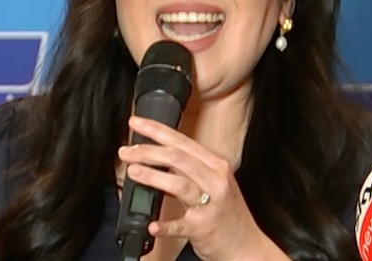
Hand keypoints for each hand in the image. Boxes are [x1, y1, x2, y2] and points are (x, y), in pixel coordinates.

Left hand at [118, 116, 289, 260]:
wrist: (246, 247)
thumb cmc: (228, 215)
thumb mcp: (215, 184)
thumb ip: (191, 169)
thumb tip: (158, 155)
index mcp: (216, 166)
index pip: (182, 141)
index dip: (156, 130)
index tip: (136, 123)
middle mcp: (215, 181)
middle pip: (178, 158)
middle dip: (147, 151)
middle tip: (125, 151)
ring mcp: (211, 205)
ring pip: (179, 183)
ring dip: (152, 176)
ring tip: (132, 171)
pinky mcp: (204, 229)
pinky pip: (181, 225)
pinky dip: (165, 225)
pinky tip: (152, 225)